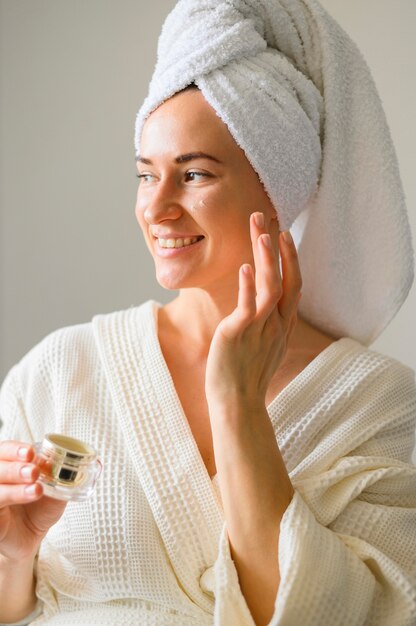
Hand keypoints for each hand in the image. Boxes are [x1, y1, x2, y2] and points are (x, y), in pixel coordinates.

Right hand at [0, 441, 66, 561]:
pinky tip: (28, 497)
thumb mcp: (52, 490)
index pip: (4, 451)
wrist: (31, 537)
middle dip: (15, 468)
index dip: (14, 450)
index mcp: (7, 466)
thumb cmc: (38, 508)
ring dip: (15, 487)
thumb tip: (62, 463)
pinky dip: (12, 497)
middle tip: (34, 472)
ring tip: (36, 489)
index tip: (30, 452)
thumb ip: (55, 477)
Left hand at [205, 211, 301, 410]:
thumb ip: (265, 322)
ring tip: (262, 232)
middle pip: (285, 279)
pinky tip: (243, 267)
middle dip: (279, 248)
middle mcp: (276, 324)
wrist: (237, 403)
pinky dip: (247, 285)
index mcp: (282, 325)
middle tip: (270, 218)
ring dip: (267, 258)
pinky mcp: (239, 334)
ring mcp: (260, 329)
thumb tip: (259, 304)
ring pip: (270, 287)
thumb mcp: (263, 345)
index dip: (290, 258)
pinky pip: (248, 306)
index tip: (284, 234)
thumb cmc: (245, 375)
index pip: (293, 285)